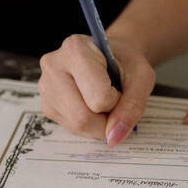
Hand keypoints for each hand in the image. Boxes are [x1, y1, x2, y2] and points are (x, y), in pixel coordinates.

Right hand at [38, 34, 154, 143]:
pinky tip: (91, 105)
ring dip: (98, 124)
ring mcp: (45, 87)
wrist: (112, 55)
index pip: (98, 98)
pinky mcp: (47, 105)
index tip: (117, 86)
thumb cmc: (126, 62)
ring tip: (102, 101)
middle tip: (114, 101)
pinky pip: (71, 128)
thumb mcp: (141, 78)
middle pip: (81, 117)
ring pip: (76, 126)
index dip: (116, 101)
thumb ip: (132, 106)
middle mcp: (53, 66)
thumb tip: (113, 137)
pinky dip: (89, 125)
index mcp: (75, 50)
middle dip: (106, 120)